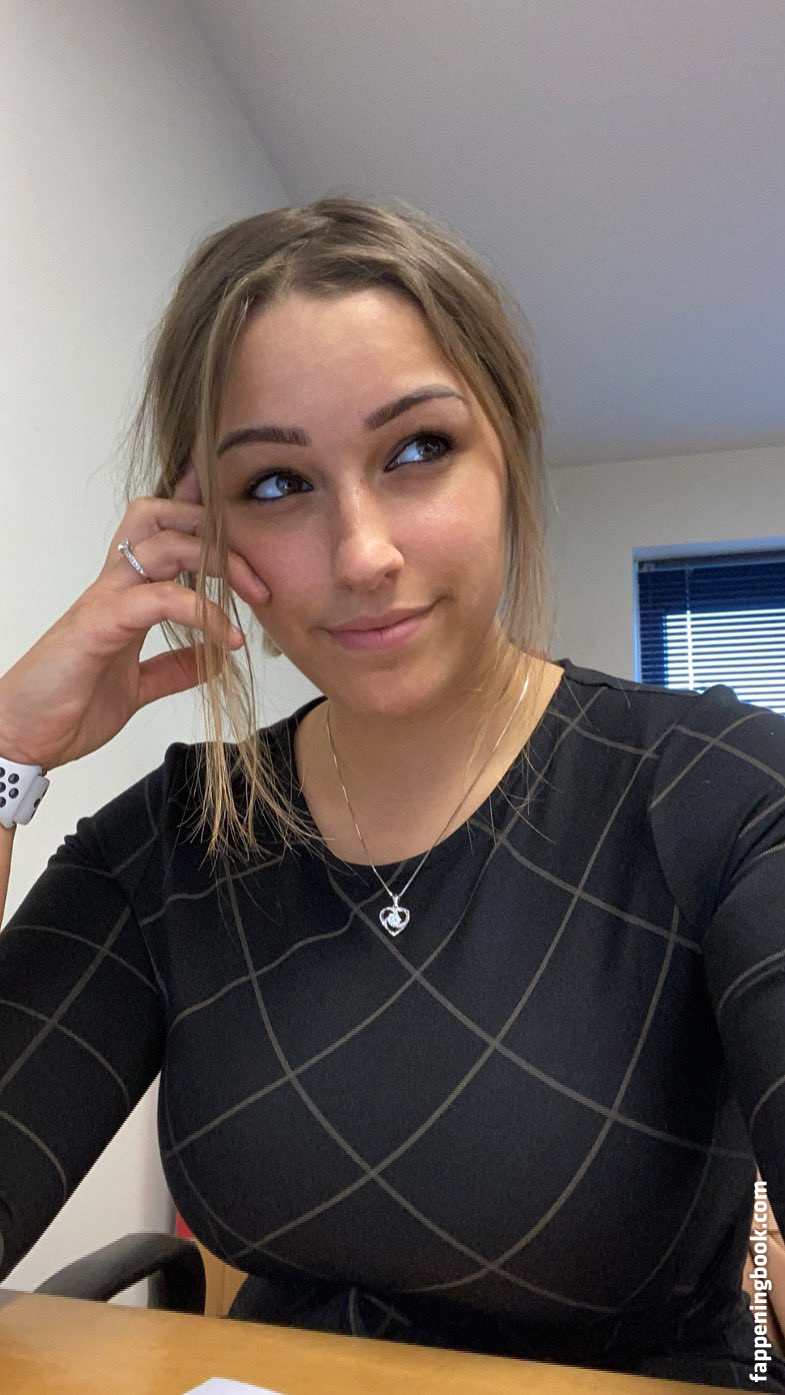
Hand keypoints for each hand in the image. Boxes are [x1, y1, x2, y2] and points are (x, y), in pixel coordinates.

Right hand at [0, 464, 269, 770]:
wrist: (22, 738)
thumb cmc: (66, 708)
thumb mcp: (136, 688)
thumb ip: (172, 669)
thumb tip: (212, 661)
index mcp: (122, 595)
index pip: (158, 532)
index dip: (195, 515)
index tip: (237, 518)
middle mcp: (113, 587)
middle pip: (161, 518)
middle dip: (215, 531)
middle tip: (257, 573)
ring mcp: (105, 601)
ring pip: (162, 544)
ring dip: (216, 561)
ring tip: (253, 594)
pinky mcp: (100, 624)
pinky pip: (160, 598)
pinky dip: (202, 611)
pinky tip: (228, 639)